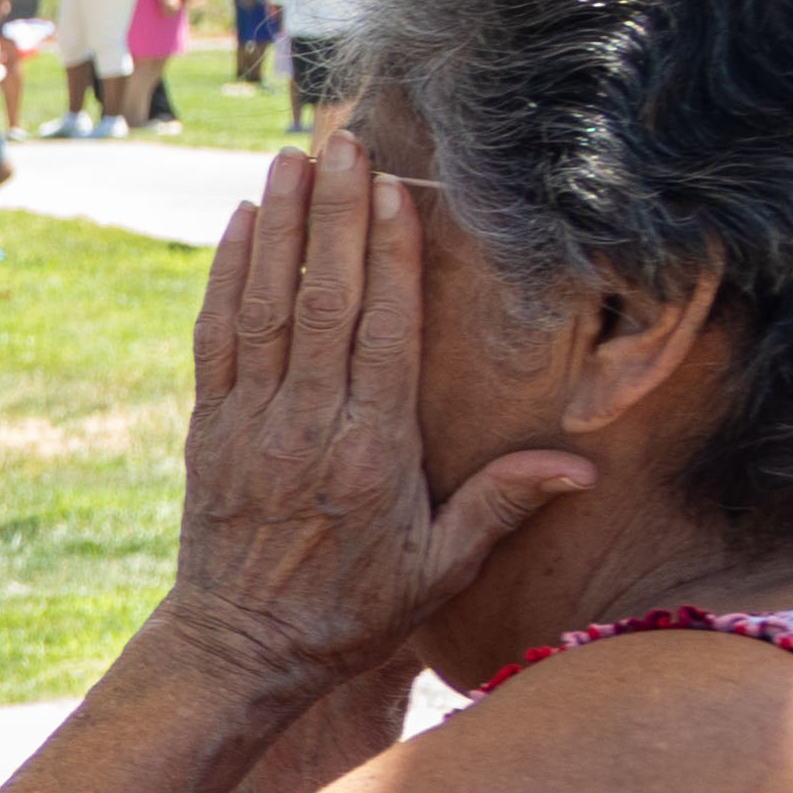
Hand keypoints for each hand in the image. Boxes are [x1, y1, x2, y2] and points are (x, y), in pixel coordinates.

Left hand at [154, 139, 586, 703]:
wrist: (241, 648)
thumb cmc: (351, 611)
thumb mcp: (440, 571)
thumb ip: (503, 505)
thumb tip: (584, 466)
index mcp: (372, 453)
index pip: (383, 335)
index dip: (387, 258)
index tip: (394, 191)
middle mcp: (307, 428)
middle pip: (324, 303)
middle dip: (332, 217)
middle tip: (343, 144)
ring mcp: (250, 423)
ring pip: (264, 308)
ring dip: (276, 228)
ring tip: (289, 160)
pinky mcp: (208, 428)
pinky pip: (217, 338)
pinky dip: (226, 276)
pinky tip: (239, 224)